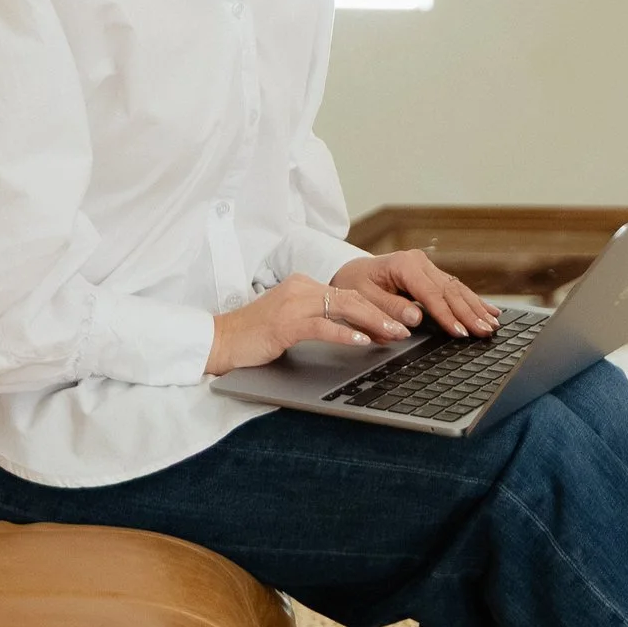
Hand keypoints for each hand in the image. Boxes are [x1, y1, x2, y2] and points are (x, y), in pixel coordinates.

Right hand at [206, 266, 425, 375]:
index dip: (377, 308)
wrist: (221, 340)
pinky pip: (322, 326)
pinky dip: (345, 334)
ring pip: (343, 308)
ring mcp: (293, 303)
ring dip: (373, 322)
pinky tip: (362, 342)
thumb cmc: (256, 335)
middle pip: (352, 297)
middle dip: (383, 313)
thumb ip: (320, 319)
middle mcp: (301, 287)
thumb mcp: (292, 321)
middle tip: (406, 328)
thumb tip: (356, 331)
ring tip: (394, 334)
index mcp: (304, 285)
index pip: (349, 293)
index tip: (398, 321)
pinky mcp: (285, 323)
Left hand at [346, 247, 498, 339]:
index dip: (447, 315)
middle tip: (485, 331)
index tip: (460, 332)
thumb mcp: (362, 297)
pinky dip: (472, 301)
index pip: (431, 294)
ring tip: (492, 324)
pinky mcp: (431, 273)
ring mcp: (427, 266)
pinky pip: (455, 288)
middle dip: (469, 313)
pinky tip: (488, 310)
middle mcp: (419, 262)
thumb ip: (389, 308)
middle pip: (450, 290)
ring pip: (457, 288)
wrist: (351, 270)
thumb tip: (415, 318)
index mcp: (404, 265)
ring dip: (475, 308)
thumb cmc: (354, 284)